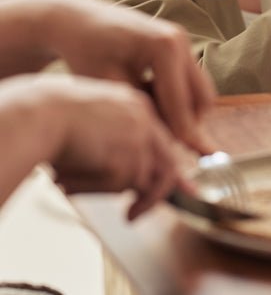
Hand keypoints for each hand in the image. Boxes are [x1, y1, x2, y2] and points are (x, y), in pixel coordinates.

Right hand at [7, 74, 182, 219]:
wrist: (41, 114)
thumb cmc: (53, 117)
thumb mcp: (93, 122)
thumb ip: (115, 142)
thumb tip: (129, 177)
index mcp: (136, 104)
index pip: (162, 140)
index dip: (167, 167)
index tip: (180, 187)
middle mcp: (144, 118)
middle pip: (167, 163)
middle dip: (158, 195)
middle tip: (134, 215)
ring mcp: (140, 138)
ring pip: (143, 181)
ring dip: (121, 197)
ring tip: (97, 199)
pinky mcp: (129, 158)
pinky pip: (118, 188)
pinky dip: (93, 191)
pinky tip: (70, 182)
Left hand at [39, 0, 215, 153]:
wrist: (78, 23)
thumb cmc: (88, 57)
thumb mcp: (112, 90)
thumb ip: (145, 114)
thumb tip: (167, 144)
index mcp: (164, 48)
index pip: (179, 103)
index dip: (181, 135)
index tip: (188, 162)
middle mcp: (180, 40)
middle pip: (201, 97)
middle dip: (189, 123)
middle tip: (165, 144)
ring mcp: (182, 39)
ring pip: (200, 89)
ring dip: (185, 110)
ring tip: (153, 120)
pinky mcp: (179, 43)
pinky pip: (189, 80)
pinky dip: (178, 97)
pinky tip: (150, 101)